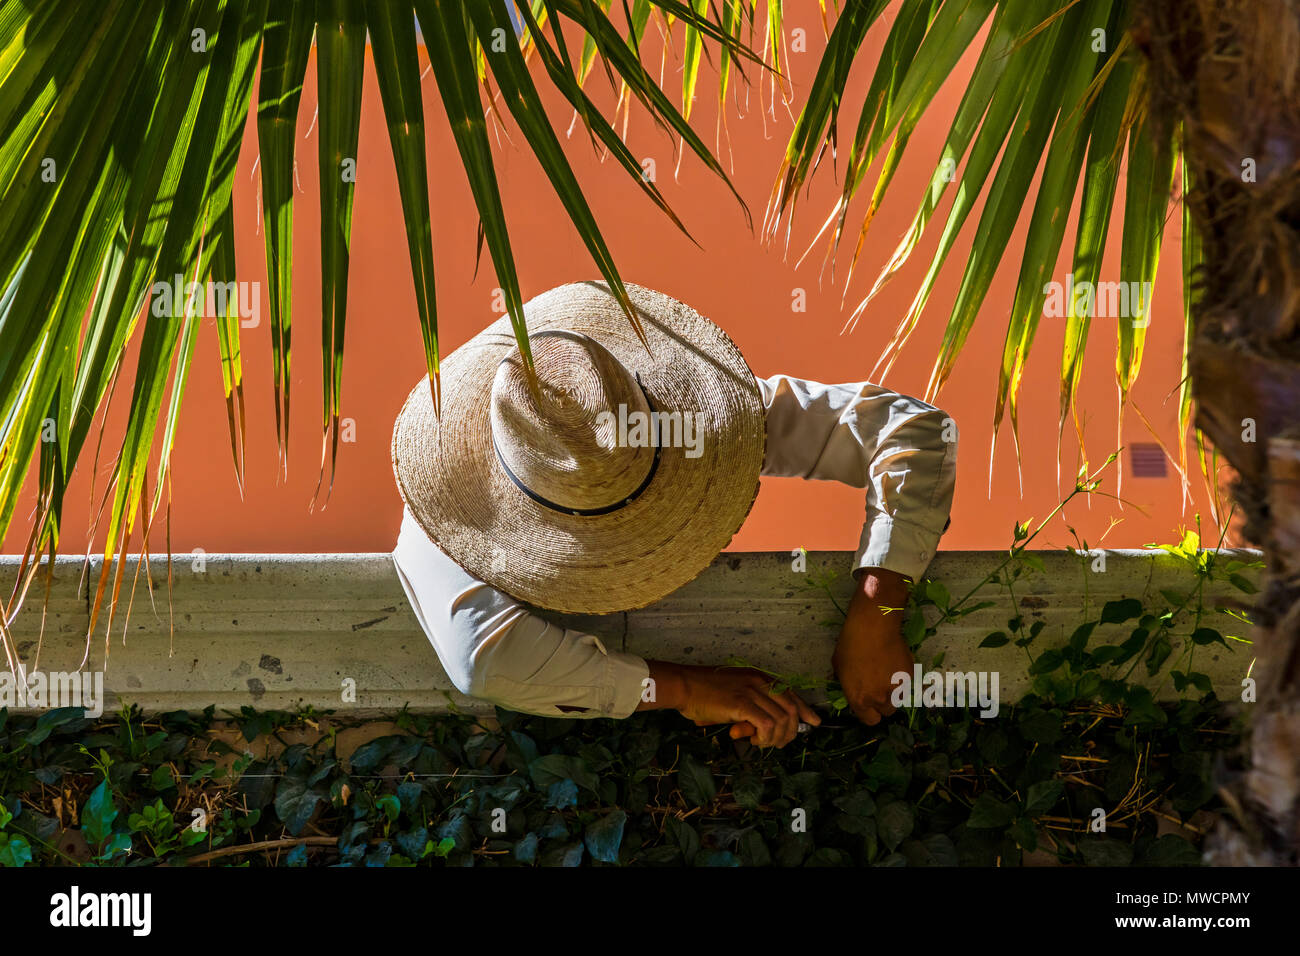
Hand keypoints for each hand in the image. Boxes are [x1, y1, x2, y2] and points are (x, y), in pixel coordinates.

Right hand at [674, 665, 820, 747]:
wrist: (684, 686)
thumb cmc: (703, 693)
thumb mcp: (732, 699)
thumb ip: (748, 712)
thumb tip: (757, 731)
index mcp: (759, 678)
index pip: (790, 693)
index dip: (805, 709)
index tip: (814, 722)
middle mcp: (760, 682)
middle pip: (791, 708)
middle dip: (792, 730)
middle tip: (780, 743)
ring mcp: (752, 691)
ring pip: (782, 718)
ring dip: (776, 737)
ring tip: (761, 743)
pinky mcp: (742, 704)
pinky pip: (767, 724)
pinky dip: (765, 736)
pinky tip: (754, 740)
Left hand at [833, 568, 913, 725]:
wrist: (872, 628)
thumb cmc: (850, 645)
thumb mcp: (838, 667)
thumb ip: (845, 684)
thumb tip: (849, 687)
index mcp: (860, 700)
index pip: (870, 720)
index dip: (870, 712)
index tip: (870, 704)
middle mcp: (879, 699)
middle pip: (887, 711)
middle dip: (884, 702)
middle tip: (879, 685)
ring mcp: (897, 689)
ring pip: (899, 698)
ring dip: (894, 691)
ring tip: (887, 672)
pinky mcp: (910, 677)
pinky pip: (908, 683)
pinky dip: (903, 677)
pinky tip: (895, 661)